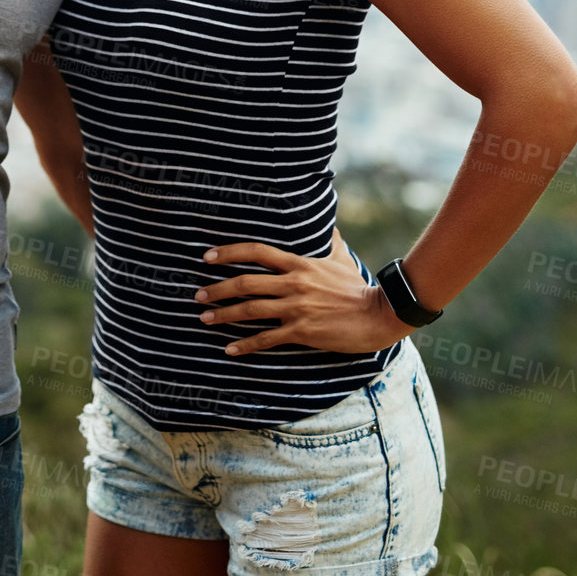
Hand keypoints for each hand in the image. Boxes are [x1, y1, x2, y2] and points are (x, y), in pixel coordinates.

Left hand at [195, 240, 411, 356]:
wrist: (378, 314)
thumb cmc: (357, 287)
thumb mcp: (341, 258)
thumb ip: (330, 241)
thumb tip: (330, 225)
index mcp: (298, 263)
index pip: (256, 251)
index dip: (229, 252)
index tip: (207, 257)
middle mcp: (293, 283)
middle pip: (245, 282)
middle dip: (217, 288)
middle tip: (198, 294)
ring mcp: (296, 307)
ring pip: (250, 310)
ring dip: (224, 314)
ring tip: (205, 318)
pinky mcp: (302, 331)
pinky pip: (267, 338)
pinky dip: (246, 345)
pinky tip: (230, 349)